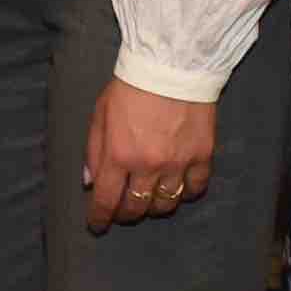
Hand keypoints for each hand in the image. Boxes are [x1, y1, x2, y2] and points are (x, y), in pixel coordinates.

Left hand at [82, 80, 218, 234]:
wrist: (171, 65)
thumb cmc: (130, 87)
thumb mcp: (100, 114)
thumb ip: (94, 151)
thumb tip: (89, 182)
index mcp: (118, 155)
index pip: (105, 200)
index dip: (99, 218)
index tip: (98, 225)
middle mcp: (147, 166)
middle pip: (136, 208)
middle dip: (125, 214)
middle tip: (122, 211)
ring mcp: (176, 163)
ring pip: (166, 204)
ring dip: (154, 207)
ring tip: (149, 200)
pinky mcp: (201, 156)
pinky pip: (195, 189)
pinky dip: (186, 193)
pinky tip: (178, 188)